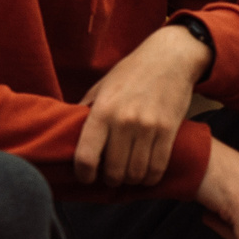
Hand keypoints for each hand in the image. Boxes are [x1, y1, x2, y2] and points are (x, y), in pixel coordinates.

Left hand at [74, 24, 208, 186]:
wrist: (170, 58)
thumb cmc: (132, 71)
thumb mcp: (102, 86)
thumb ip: (87, 110)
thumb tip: (68, 132)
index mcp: (102, 110)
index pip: (86, 156)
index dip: (83, 174)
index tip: (86, 177)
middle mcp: (124, 121)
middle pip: (113, 171)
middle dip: (110, 179)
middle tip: (110, 176)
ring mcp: (148, 127)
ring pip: (136, 173)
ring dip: (131, 180)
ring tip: (129, 175)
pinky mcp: (168, 130)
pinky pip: (158, 166)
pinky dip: (150, 177)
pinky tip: (146, 174)